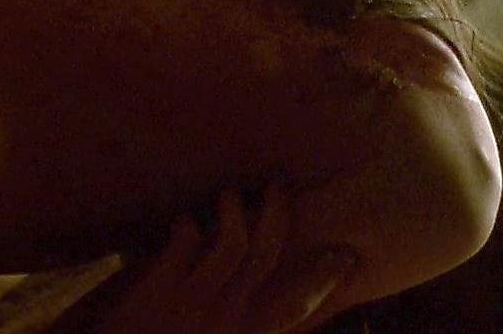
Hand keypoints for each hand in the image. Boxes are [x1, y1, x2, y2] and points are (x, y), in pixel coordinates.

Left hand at [86, 182, 358, 333]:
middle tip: (280, 182)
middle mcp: (228, 318)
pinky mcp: (159, 291)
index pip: (296, 305)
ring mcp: (194, 302)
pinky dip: (187, 226)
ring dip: (234, 211)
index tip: (343, 253)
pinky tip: (184, 220)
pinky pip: (183, 244)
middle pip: (266, 255)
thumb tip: (259, 302)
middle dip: (277, 213)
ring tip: (231, 193)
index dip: (323, 278)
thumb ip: (240, 327)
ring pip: (230, 242)